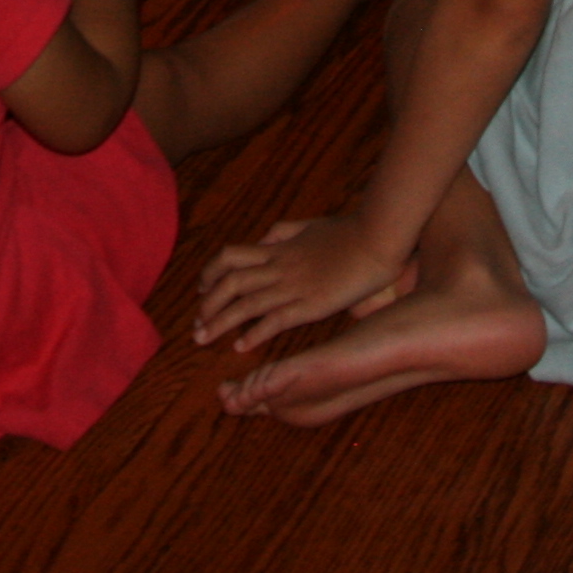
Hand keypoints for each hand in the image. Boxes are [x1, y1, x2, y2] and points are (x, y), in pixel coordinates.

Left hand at [193, 212, 410, 351]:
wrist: (377, 238)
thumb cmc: (349, 232)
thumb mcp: (309, 226)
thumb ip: (284, 233)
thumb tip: (264, 240)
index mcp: (278, 248)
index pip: (229, 257)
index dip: (210, 273)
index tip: (201, 290)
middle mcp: (279, 267)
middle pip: (229, 282)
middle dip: (207, 304)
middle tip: (196, 324)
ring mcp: (293, 286)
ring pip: (245, 304)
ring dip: (219, 322)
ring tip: (203, 339)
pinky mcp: (310, 304)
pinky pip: (274, 320)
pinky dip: (253, 333)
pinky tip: (240, 347)